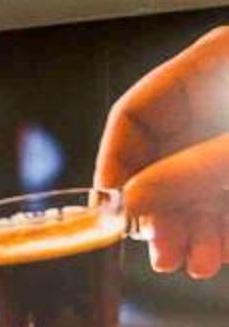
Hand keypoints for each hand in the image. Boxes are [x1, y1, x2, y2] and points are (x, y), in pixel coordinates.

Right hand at [99, 27, 228, 277]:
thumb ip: (193, 171)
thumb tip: (133, 202)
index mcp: (214, 63)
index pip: (134, 113)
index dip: (115, 166)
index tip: (110, 214)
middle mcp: (219, 97)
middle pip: (162, 158)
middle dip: (161, 213)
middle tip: (160, 251)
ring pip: (194, 184)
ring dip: (189, 231)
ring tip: (192, 263)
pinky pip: (222, 195)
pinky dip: (218, 229)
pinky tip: (214, 254)